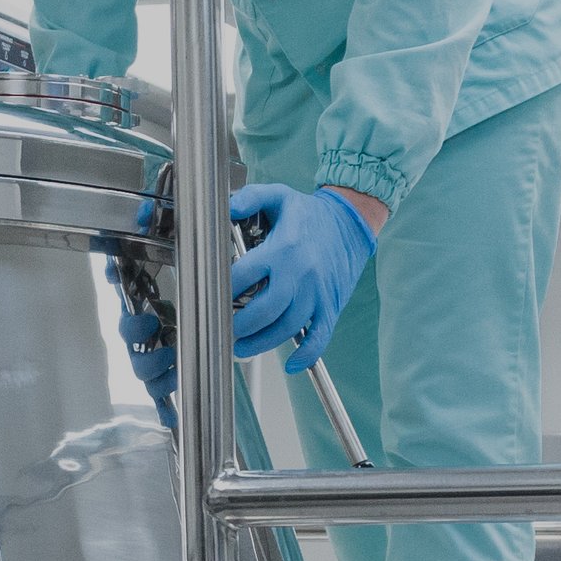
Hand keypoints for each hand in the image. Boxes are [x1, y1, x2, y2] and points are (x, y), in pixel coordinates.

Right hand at [108, 256, 178, 427]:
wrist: (183, 303)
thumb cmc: (161, 294)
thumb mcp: (146, 276)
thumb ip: (122, 270)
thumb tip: (111, 272)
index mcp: (136, 324)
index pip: (128, 330)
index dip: (136, 329)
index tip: (152, 322)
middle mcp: (141, 347)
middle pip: (138, 364)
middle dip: (153, 361)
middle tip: (169, 353)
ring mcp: (154, 364)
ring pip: (151, 383)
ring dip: (166, 382)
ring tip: (182, 373)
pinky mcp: (167, 376)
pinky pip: (163, 397)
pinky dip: (167, 410)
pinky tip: (173, 420)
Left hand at [229, 185, 380, 372]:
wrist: (350, 223)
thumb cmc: (308, 214)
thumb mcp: (277, 196)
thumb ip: (249, 198)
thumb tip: (228, 207)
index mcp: (283, 248)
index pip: (244, 276)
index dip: (223, 290)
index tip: (210, 299)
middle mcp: (300, 273)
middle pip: (266, 309)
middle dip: (241, 325)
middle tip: (225, 330)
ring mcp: (317, 292)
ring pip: (288, 327)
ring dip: (263, 343)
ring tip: (243, 348)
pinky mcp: (330, 305)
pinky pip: (320, 336)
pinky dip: (307, 354)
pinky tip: (292, 364)